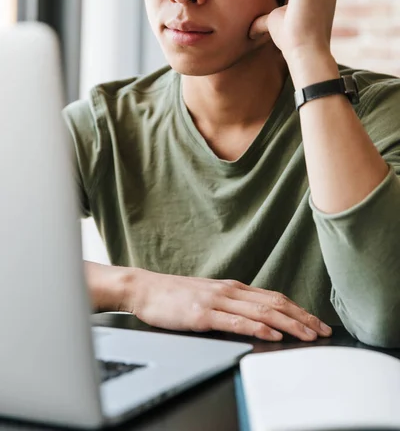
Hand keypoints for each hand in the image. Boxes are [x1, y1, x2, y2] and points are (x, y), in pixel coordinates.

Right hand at [124, 269, 331, 341]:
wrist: (146, 289)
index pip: (275, 297)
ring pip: (261, 311)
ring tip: (308, 335)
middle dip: (303, 317)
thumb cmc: (176, 295)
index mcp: (234, 288)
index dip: (299, 310)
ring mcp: (217, 301)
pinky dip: (258, 328)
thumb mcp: (210, 296)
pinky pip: (236, 321)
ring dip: (289, 324)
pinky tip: (272, 336)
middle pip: (275, 303)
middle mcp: (230, 291)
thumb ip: (233, 304)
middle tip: (323, 331)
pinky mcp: (203, 315)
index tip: (317, 322)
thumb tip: (258, 319)